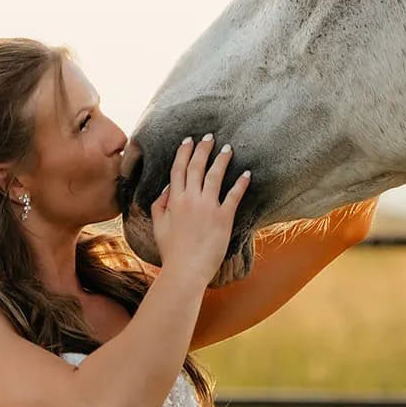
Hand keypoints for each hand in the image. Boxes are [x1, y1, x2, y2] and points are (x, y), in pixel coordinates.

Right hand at [150, 134, 251, 284]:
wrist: (185, 270)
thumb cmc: (171, 252)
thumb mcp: (158, 227)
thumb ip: (159, 205)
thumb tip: (166, 189)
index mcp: (174, 201)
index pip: (178, 170)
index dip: (184, 153)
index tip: (189, 140)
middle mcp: (190, 199)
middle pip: (197, 167)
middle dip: (203, 149)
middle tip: (209, 137)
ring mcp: (208, 207)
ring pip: (215, 176)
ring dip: (221, 160)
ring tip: (228, 148)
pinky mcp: (224, 218)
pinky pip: (233, 196)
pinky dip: (241, 184)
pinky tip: (247, 173)